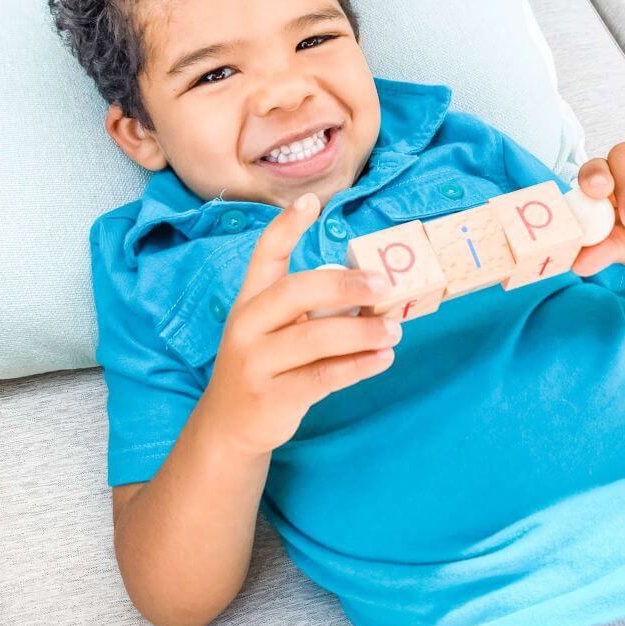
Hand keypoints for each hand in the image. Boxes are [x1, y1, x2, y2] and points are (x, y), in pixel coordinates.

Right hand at [200, 192, 400, 458]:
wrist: (230, 424)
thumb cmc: (266, 365)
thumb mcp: (276, 331)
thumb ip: (314, 311)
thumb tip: (373, 293)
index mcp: (250, 300)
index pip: (265, 255)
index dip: (287, 226)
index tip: (312, 201)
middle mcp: (247, 325)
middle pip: (295, 292)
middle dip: (343, 285)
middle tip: (383, 284)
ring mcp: (256, 362)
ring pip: (314, 338)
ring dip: (362, 332)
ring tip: (394, 330)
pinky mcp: (274, 396)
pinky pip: (324, 376)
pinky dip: (359, 366)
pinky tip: (383, 358)